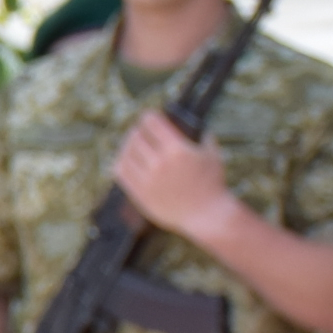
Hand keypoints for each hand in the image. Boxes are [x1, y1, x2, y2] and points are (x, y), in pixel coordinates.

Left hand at [111, 113, 244, 247]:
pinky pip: (120, 171)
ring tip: (133, 144)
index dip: (149, 116)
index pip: (151, 122)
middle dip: (138, 130)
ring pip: (125, 152)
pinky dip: (121, 161)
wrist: (206, 216)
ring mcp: (147, 179)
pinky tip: (126, 159)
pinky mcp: (139, 193)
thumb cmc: (212, 183)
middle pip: (135, 136)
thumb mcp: (212, 154)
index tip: (150, 116)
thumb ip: (202, 135)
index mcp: (177, 150)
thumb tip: (189, 123)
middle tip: (141, 130)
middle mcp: (159, 163)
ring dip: (128, 145)